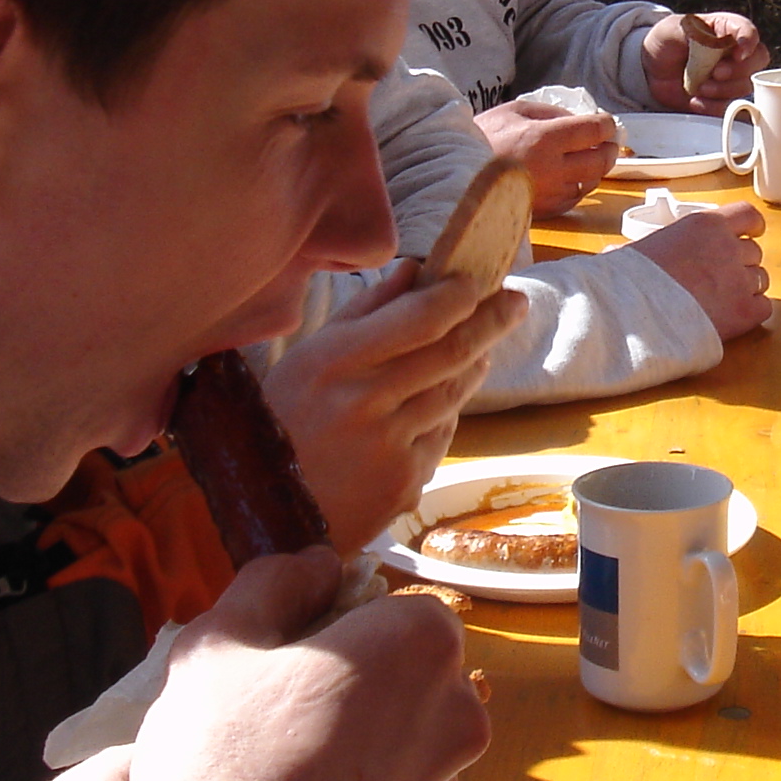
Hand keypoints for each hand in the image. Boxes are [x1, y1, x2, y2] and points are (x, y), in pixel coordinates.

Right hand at [81, 549, 489, 780]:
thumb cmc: (217, 757)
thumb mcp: (219, 639)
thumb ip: (276, 581)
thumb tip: (316, 564)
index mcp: (421, 641)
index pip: (391, 605)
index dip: (334, 624)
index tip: (284, 654)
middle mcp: (457, 708)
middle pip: (405, 670)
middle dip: (354, 680)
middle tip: (273, 709)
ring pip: (402, 734)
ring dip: (358, 739)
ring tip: (278, 768)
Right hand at [266, 260, 527, 550]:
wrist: (266, 511)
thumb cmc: (282, 420)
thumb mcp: (308, 356)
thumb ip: (364, 310)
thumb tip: (416, 269)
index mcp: (334, 363)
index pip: (419, 319)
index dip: (458, 296)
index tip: (477, 282)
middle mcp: (364, 404)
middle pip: (452, 352)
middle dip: (492, 321)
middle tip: (515, 302)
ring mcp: (389, 448)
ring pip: (454, 394)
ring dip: (475, 365)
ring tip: (479, 349)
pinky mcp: (404, 483)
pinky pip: (441, 435)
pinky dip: (445, 415)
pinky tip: (433, 406)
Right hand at [476, 98, 619, 214]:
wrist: (457, 175)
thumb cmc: (483, 138)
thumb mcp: (513, 111)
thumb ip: (549, 112)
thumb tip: (578, 119)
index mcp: (546, 139)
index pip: (594, 131)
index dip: (606, 124)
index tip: (605, 122)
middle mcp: (553, 168)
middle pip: (601, 160)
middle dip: (608, 148)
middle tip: (606, 141)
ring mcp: (551, 193)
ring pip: (591, 181)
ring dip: (595, 169)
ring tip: (587, 158)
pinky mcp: (545, 210)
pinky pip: (574, 198)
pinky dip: (578, 186)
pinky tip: (570, 176)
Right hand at [629, 200, 769, 337]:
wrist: (635, 315)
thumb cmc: (630, 282)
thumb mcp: (636, 251)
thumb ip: (644, 249)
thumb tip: (612, 254)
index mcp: (705, 225)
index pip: (747, 215)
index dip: (751, 226)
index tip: (750, 233)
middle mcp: (728, 247)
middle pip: (753, 251)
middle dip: (741, 264)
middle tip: (721, 278)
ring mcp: (740, 279)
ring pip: (760, 279)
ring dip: (746, 288)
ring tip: (722, 300)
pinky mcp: (745, 311)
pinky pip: (763, 307)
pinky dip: (751, 311)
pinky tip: (731, 316)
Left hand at [640, 11, 768, 111]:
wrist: (651, 69)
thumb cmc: (665, 42)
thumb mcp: (671, 29)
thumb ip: (691, 29)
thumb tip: (712, 39)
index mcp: (725, 28)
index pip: (747, 30)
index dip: (748, 42)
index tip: (738, 54)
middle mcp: (734, 51)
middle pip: (758, 59)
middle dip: (739, 70)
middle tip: (715, 74)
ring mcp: (731, 76)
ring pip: (745, 85)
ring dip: (724, 91)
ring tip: (699, 88)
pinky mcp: (723, 97)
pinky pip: (732, 107)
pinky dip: (714, 107)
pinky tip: (696, 101)